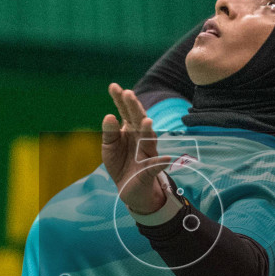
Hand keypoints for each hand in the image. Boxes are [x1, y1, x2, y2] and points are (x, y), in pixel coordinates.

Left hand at [102, 84, 172, 215]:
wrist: (130, 189)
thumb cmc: (120, 164)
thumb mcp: (109, 148)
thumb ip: (109, 134)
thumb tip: (109, 116)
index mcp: (129, 129)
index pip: (125, 111)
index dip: (120, 99)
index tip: (113, 86)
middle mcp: (140, 137)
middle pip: (138, 120)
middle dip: (134, 108)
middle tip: (128, 94)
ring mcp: (147, 152)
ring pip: (149, 139)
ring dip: (148, 130)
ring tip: (146, 120)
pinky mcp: (151, 170)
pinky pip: (157, 166)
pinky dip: (161, 163)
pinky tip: (165, 160)